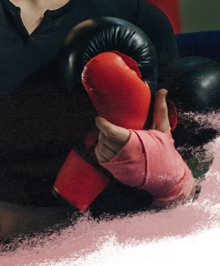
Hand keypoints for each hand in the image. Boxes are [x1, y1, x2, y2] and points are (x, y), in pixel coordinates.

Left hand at [95, 89, 195, 207]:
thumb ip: (160, 109)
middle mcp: (123, 154)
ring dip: (102, 139)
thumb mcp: (163, 129)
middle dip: (103, 130)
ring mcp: (117, 163)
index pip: (110, 132)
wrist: (165, 175)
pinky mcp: (113, 169)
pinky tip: (110, 146)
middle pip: (103, 137)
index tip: (100, 118)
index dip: (102, 123)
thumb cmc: (164, 150)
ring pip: (100, 146)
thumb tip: (162, 90)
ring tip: (112, 136)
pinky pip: (100, 155)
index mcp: (134, 142)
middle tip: (109, 125)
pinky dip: (101, 149)